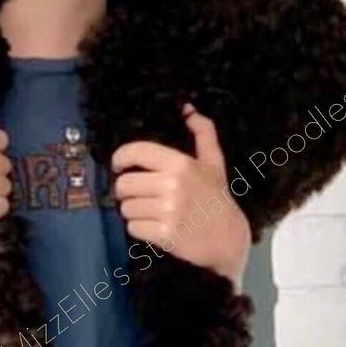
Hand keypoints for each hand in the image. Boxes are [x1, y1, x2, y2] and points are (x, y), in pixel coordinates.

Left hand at [111, 102, 250, 290]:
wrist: (228, 239)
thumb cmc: (216, 198)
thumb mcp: (213, 162)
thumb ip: (203, 132)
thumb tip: (187, 107)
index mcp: (180, 164)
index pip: (136, 152)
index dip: (120, 158)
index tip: (118, 166)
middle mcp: (172, 185)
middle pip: (124, 184)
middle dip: (125, 191)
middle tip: (136, 195)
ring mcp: (168, 210)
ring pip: (126, 207)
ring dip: (132, 211)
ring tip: (147, 212)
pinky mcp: (164, 234)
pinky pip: (133, 227)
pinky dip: (138, 228)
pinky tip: (152, 227)